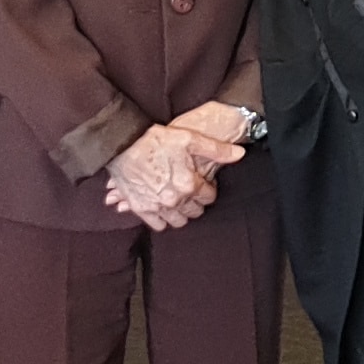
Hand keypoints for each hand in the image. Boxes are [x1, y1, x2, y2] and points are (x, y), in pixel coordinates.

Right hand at [101, 118, 230, 230]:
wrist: (123, 144)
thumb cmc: (156, 140)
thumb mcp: (190, 138)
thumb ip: (217, 149)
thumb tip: (240, 154)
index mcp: (189, 184)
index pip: (209, 197)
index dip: (209, 189)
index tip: (204, 182)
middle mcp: (174, 200)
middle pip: (195, 212)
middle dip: (196, 202)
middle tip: (192, 191)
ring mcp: (157, 206)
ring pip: (178, 221)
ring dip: (182, 213)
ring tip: (179, 200)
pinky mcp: (141, 208)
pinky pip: (158, 225)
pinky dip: (163, 219)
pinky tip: (164, 208)